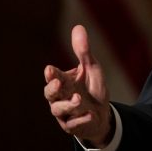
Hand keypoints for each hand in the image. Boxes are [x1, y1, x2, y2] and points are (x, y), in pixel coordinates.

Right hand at [44, 25, 112, 146]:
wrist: (101, 114)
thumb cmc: (92, 88)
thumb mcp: (91, 68)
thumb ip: (83, 51)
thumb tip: (78, 26)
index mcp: (63, 82)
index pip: (54, 77)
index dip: (52, 74)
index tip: (50, 69)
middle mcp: (60, 97)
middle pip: (50, 94)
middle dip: (53, 88)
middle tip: (58, 83)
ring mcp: (65, 113)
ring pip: (58, 110)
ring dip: (68, 104)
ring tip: (79, 99)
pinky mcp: (73, 125)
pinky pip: (74, 124)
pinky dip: (81, 119)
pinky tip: (90, 114)